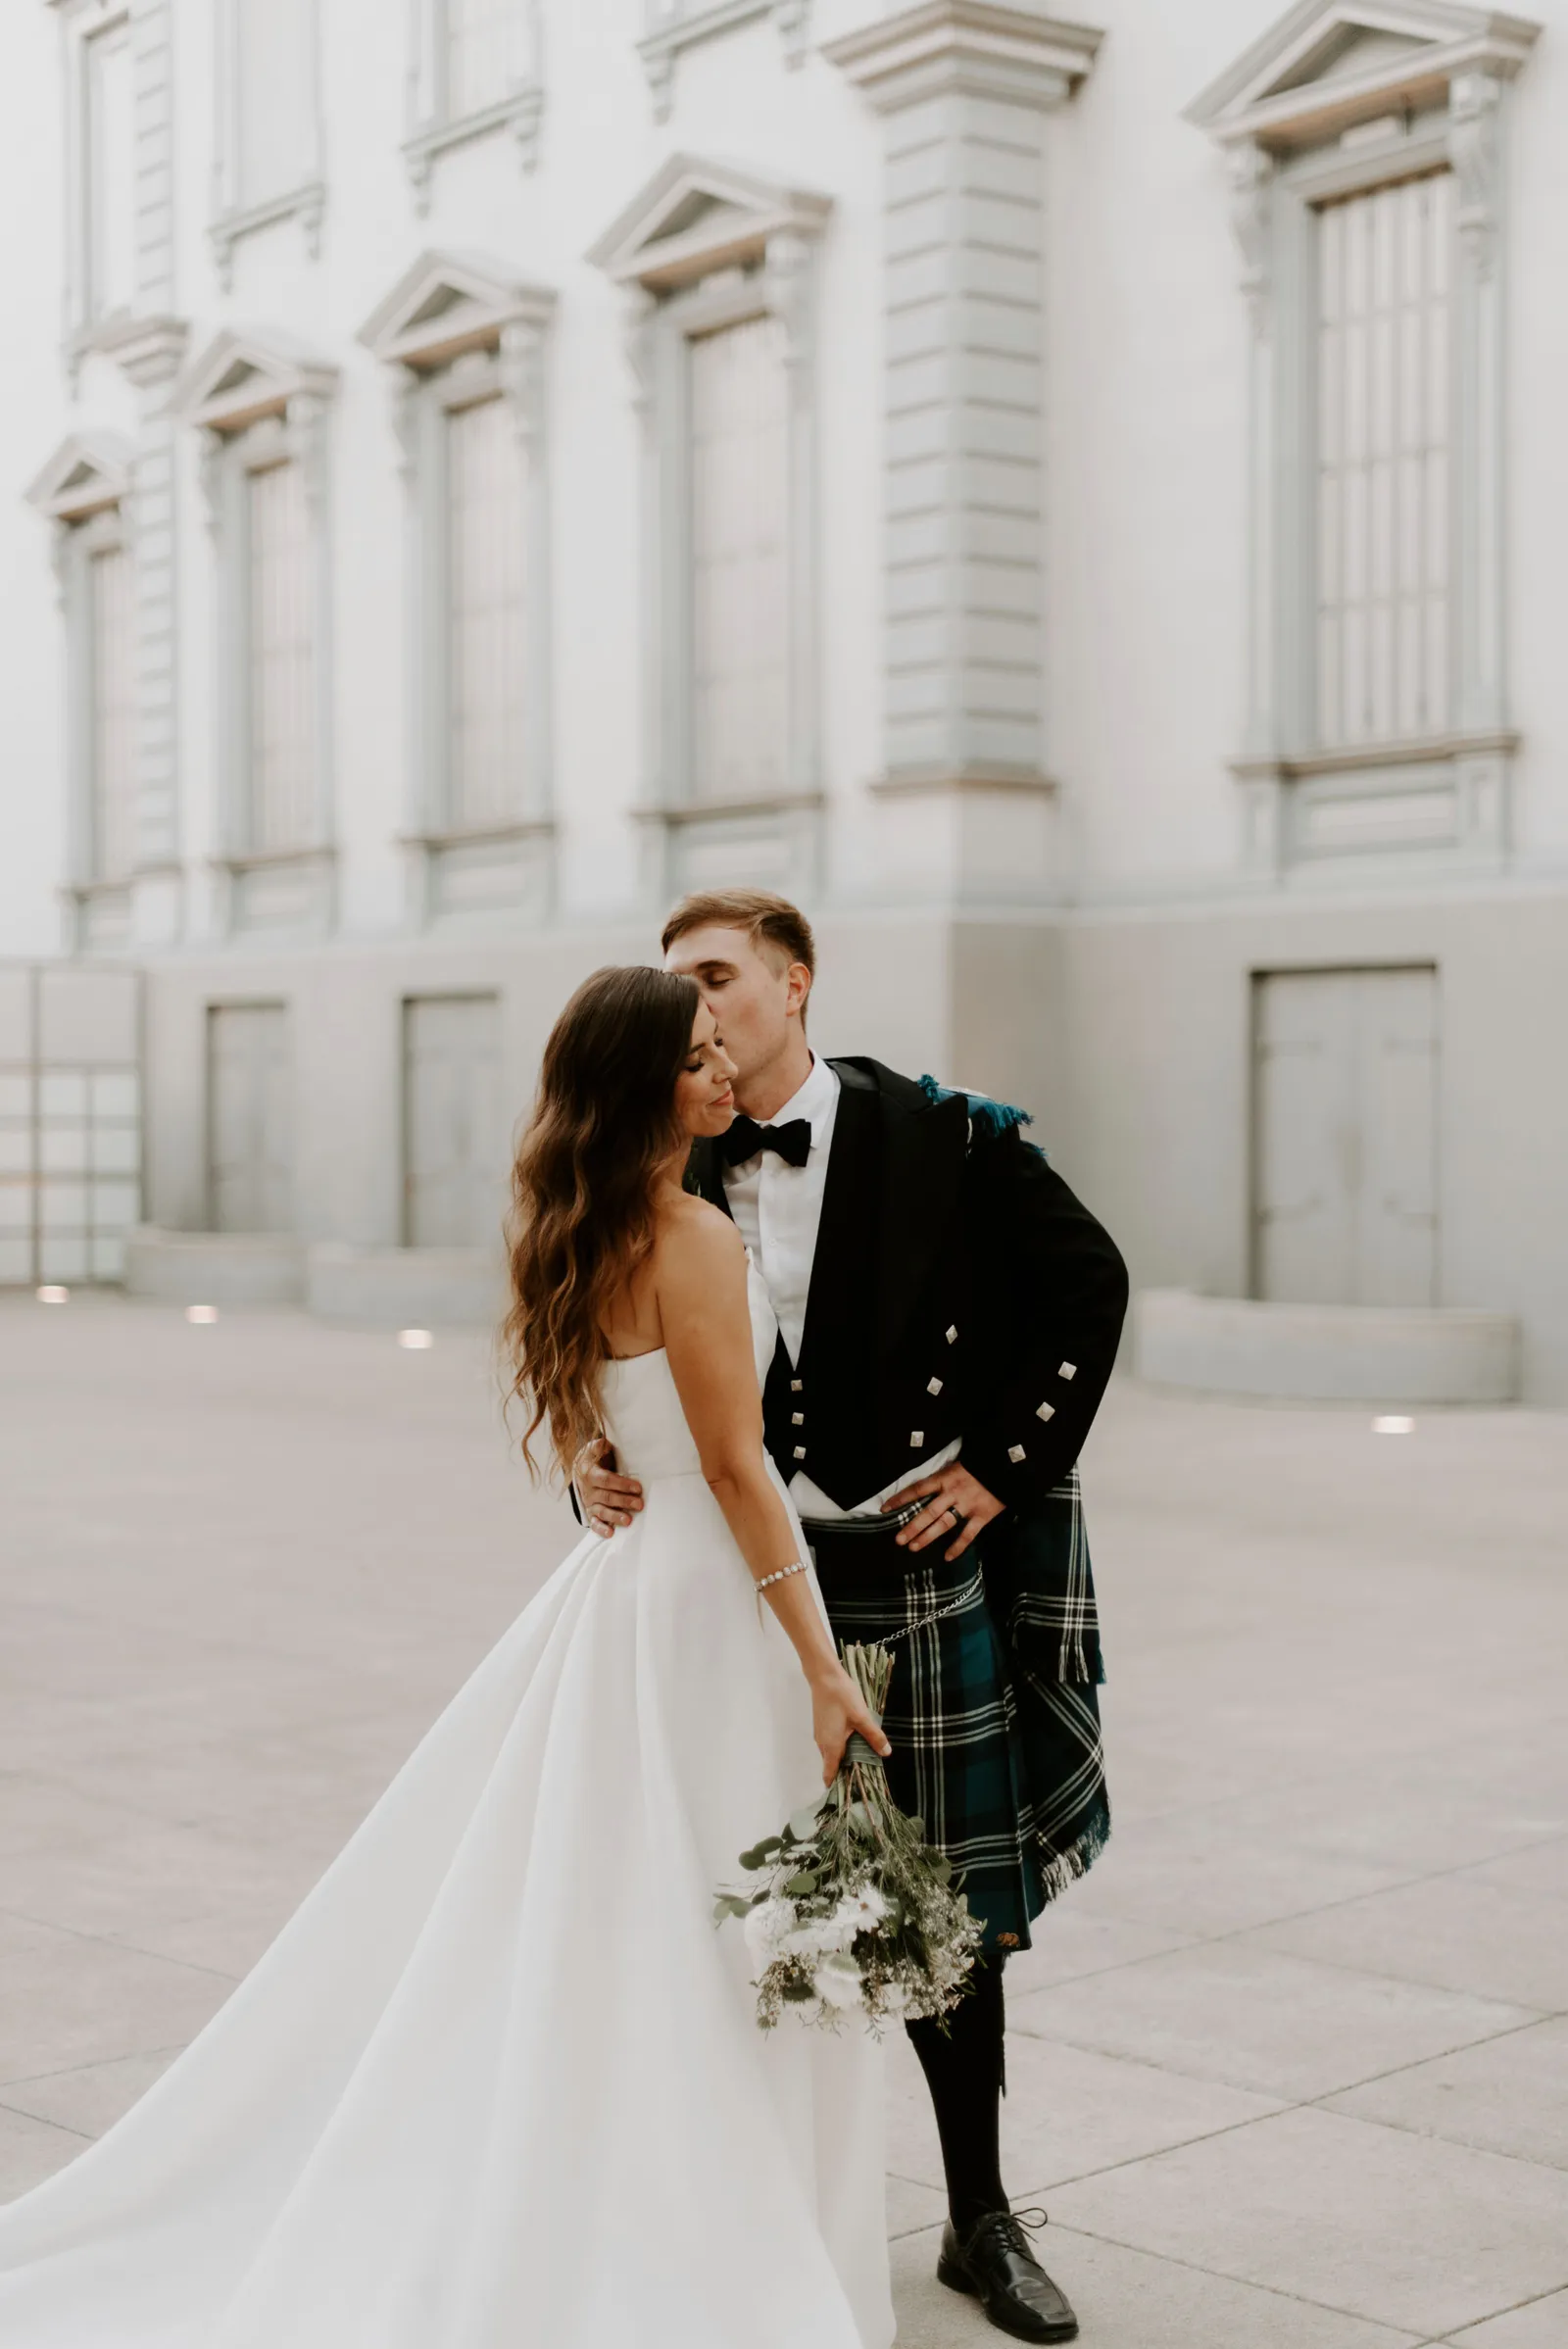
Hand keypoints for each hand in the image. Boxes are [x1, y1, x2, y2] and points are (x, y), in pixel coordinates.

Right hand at [576, 1438, 644, 1537]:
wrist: (580, 1470)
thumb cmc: (595, 1459)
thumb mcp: (595, 1449)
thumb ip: (600, 1446)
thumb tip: (604, 1443)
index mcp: (590, 1473)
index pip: (606, 1480)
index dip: (622, 1484)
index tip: (638, 1487)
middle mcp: (589, 1490)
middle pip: (607, 1497)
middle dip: (624, 1501)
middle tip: (639, 1504)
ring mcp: (590, 1503)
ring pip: (602, 1511)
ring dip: (615, 1517)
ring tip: (628, 1521)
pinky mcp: (591, 1513)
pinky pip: (594, 1523)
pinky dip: (601, 1529)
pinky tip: (611, 1534)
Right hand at [810, 1662, 892, 1785]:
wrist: (824, 1676)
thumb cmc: (842, 1697)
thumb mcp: (862, 1717)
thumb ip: (874, 1736)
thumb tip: (886, 1753)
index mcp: (832, 1745)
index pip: (830, 1774)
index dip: (837, 1786)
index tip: (849, 1795)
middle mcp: (823, 1743)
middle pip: (831, 1765)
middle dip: (845, 1773)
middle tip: (863, 1777)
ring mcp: (820, 1734)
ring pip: (831, 1754)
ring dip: (843, 1759)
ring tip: (861, 1760)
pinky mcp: (821, 1725)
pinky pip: (830, 1744)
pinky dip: (840, 1748)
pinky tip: (853, 1741)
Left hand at [883, 1463, 1002, 1561]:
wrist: (1007, 1466)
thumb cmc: (980, 1464)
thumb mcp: (957, 1465)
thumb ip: (943, 1478)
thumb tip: (924, 1489)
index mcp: (945, 1478)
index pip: (917, 1489)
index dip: (901, 1499)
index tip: (885, 1508)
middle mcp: (953, 1493)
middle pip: (928, 1512)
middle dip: (912, 1526)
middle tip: (898, 1539)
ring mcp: (967, 1506)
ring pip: (944, 1524)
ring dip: (927, 1537)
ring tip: (913, 1547)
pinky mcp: (982, 1516)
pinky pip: (968, 1534)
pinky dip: (958, 1547)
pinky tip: (947, 1558)